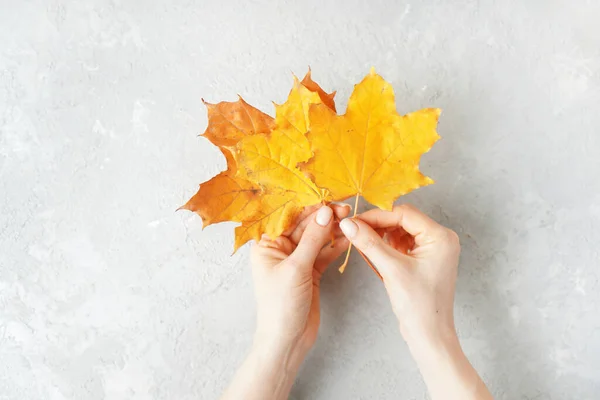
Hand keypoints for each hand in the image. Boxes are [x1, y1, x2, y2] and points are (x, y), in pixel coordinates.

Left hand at [251, 204, 349, 352]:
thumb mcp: (296, 268)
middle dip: (323, 216)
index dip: (307, 206)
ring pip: (316, 238)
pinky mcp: (310, 271)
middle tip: (343, 208)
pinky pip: (323, 253)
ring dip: (331, 229)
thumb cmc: (281, 306)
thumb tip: (325, 213)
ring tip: (349, 218)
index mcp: (266, 245)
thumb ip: (312, 239)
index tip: (327, 197)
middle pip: (303, 226)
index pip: (287, 218)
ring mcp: (296, 260)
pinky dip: (335, 246)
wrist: (288, 340)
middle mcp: (279, 249)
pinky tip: (347, 237)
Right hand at [338, 204, 459, 343]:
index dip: (377, 216)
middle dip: (378, 225)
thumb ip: (369, 243)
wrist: (429, 335)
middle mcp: (440, 239)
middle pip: (402, 220)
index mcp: (440, 237)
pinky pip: (402, 244)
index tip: (355, 221)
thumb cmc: (419, 305)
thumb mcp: (391, 269)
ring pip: (400, 231)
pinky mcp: (424, 260)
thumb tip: (349, 224)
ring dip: (380, 235)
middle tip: (354, 230)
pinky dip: (386, 246)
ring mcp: (433, 250)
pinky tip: (372, 252)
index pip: (403, 214)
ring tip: (362, 242)